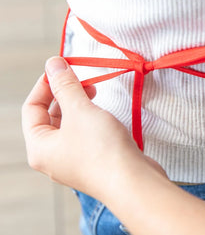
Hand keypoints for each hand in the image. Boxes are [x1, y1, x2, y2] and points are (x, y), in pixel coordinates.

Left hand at [22, 57, 165, 198]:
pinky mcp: (92, 161)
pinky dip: (89, 117)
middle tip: (82, 78)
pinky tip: (102, 112)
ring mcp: (73, 160)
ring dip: (78, 104)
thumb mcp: (80, 110)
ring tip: (94, 91)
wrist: (132, 181)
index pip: (31, 108)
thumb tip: (52, 63)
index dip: (44, 84)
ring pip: (69, 124)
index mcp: (40, 147)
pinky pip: (84, 133)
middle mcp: (52, 156)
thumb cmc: (101, 149)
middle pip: (50, 116)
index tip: (61, 68)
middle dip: (64, 93)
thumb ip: (65, 85)